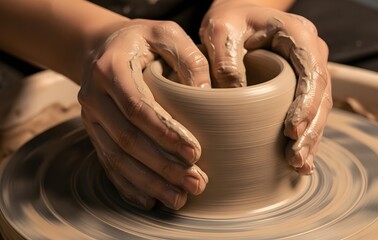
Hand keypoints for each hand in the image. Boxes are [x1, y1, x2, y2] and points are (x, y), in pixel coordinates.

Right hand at [78, 20, 209, 209]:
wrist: (106, 47)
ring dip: (148, 183)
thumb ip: (188, 58)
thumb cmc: (143, 41)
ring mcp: (91, 118)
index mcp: (111, 69)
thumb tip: (207, 94)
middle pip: (127, 140)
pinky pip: (107, 164)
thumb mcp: (167, 34)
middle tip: (196, 183)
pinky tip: (149, 201)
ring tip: (179, 199)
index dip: (166, 134)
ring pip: (117, 158)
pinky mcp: (94, 133)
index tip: (195, 152)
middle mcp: (94, 97)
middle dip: (163, 166)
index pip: (138, 108)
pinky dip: (128, 185)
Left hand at [200, 1, 331, 173]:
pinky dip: (307, 134)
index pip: (312, 72)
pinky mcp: (302, 82)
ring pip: (320, 106)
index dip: (306, 104)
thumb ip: (226, 60)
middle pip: (321, 95)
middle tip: (295, 158)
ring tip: (298, 165)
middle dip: (311, 129)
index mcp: (298, 35)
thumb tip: (236, 98)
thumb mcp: (220, 31)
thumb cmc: (229, 20)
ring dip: (311, 137)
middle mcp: (311, 51)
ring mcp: (310, 67)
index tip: (292, 131)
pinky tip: (300, 158)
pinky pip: (311, 109)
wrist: (236, 14)